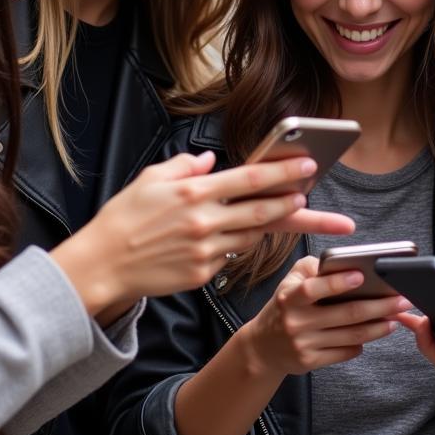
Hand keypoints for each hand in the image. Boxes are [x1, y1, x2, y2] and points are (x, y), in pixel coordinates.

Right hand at [54, 152, 354, 311]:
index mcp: (195, 191)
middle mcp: (206, 220)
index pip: (251, 179)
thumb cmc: (124, 218)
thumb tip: (212, 160)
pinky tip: (244, 237)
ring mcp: (206, 250)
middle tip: (333, 213)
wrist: (101, 266)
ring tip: (306, 217)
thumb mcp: (151, 179)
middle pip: (265, 213)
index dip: (284, 173)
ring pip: (253, 236)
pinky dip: (240, 245)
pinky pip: (231, 257)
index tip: (311, 166)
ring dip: (277, 227)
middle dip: (303, 211)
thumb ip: (186, 166)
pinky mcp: (202, 274)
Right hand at [243, 256, 411, 376]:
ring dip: (379, 326)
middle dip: (379, 306)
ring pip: (351, 336)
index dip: (338, 282)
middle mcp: (296, 322)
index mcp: (289, 297)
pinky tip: (377, 332)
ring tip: (396, 316)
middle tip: (402, 298)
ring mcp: (304, 345)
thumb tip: (347, 263)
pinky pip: (345, 352)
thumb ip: (314, 267)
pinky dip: (364, 342)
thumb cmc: (284, 305)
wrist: (262, 347)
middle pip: (346, 314)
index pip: (314, 289)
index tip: (362, 275)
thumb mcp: (289, 280)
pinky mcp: (311, 362)